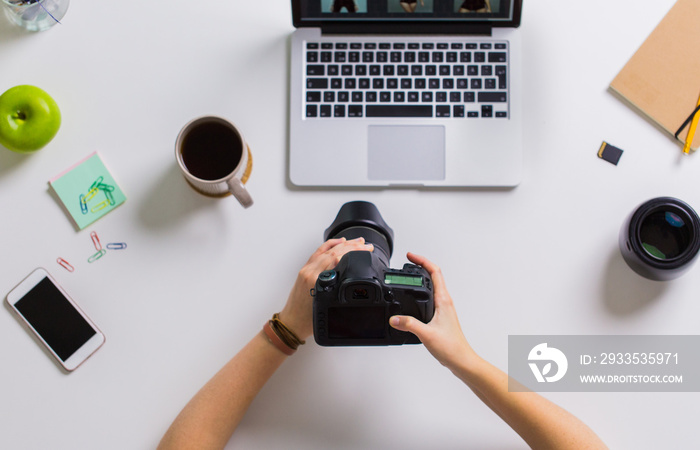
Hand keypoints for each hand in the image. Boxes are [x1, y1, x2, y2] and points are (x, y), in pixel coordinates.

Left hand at [279, 237, 373, 340]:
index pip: (337, 259)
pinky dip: (329, 245)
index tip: (366, 250)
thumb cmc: (307, 320)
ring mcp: (307, 270)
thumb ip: (340, 293)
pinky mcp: (305, 270)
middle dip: (353, 246)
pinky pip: (318, 253)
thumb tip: (357, 283)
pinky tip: (339, 242)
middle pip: (334, 253)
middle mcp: (310, 272)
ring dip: (344, 244)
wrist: (292, 323)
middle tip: (367, 246)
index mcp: (315, 281)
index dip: (353, 252)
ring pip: (327, 251)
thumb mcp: (328, 308)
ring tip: (358, 242)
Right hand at [389, 253, 475, 369]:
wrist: (461, 360)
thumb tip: (394, 318)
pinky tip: (413, 298)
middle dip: (420, 265)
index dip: (422, 261)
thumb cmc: (451, 347)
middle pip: (433, 275)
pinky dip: (420, 292)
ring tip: (409, 275)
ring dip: (421, 278)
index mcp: (443, 300)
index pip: (434, 272)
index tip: (410, 256)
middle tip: (407, 261)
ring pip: (432, 286)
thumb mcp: (427, 334)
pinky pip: (430, 297)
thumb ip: (409, 325)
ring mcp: (443, 308)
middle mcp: (444, 302)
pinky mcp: (440, 316)